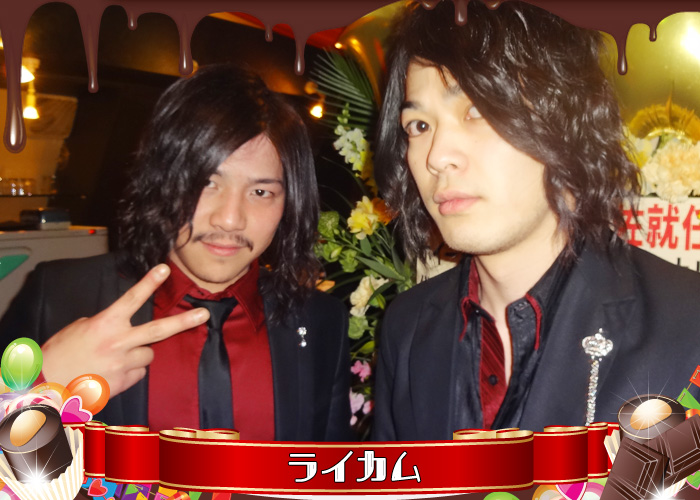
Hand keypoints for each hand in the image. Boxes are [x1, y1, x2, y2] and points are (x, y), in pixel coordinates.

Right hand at [40, 264, 208, 396]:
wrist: (47, 387)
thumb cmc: (59, 355)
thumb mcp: (79, 329)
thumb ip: (105, 325)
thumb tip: (122, 328)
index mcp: (105, 324)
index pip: (132, 298)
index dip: (149, 282)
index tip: (164, 269)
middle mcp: (118, 343)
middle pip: (159, 330)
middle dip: (184, 321)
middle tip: (203, 314)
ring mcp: (123, 364)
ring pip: (148, 354)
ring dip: (140, 354)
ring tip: (117, 357)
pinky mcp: (124, 383)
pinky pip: (139, 373)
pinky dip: (131, 371)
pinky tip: (112, 372)